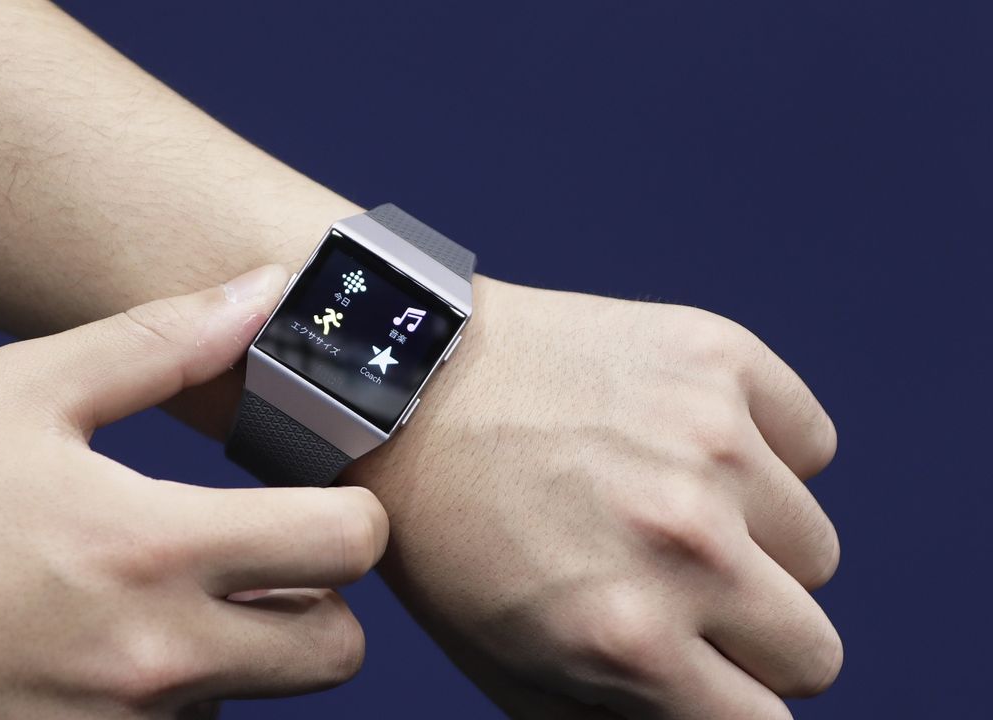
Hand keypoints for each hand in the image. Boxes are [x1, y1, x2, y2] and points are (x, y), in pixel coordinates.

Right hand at [0, 265, 388, 719]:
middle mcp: (160, 657)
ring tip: (141, 601)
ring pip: (259, 694)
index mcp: (156, 546)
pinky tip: (97, 652)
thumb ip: (159, 342)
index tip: (315, 501)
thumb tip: (262, 293)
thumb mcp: (24, 392)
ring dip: (234, 651)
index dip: (353, 516)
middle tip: (260, 562)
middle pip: (340, 650)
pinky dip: (169, 697)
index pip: (350, 544)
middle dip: (320, 602)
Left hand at [351, 278, 839, 718]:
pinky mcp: (718, 359)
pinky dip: (765, 450)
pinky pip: (810, 443)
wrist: (405, 386)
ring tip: (661, 503)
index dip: (728, 701)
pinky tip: (684, 443)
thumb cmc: (448, 535)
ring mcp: (710, 444)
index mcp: (629, 640)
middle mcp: (684, 545)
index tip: (698, 670)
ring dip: (753, 540)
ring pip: (814, 548)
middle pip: (812, 649)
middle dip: (750, 634)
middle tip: (677, 588)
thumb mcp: (505, 666)